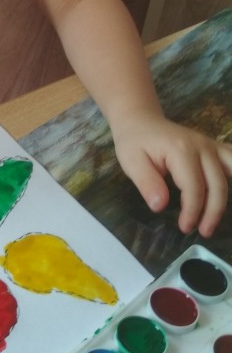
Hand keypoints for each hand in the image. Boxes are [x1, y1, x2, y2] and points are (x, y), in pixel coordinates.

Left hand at [113, 112, 231, 236]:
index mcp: (181, 150)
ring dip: (226, 199)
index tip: (184, 227)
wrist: (140, 121)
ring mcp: (211, 146)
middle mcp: (202, 146)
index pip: (194, 187)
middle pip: (217, 185)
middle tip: (202, 232)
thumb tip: (160, 206)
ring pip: (230, 174)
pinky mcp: (215, 148)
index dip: (192, 211)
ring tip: (217, 219)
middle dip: (212, 212)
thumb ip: (147, 183)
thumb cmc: (134, 142)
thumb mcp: (131, 162)